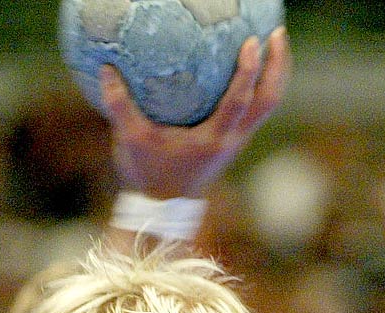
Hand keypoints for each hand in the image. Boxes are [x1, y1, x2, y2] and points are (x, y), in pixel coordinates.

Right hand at [100, 27, 290, 198]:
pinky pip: (255, 107)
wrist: (163, 207)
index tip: (252, 42)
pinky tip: (253, 62)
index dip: (248, 72)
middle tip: (278, 32)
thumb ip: (118, 105)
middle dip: (278, 66)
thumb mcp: (130, 139)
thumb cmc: (147, 173)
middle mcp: (232, 139)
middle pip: (269, 100)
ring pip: (267, 104)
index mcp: (213, 139)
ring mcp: (237, 140)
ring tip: (274, 40)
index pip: (239, 101)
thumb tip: (105, 68)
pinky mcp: (234, 139)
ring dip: (275, 73)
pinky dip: (260, 83)